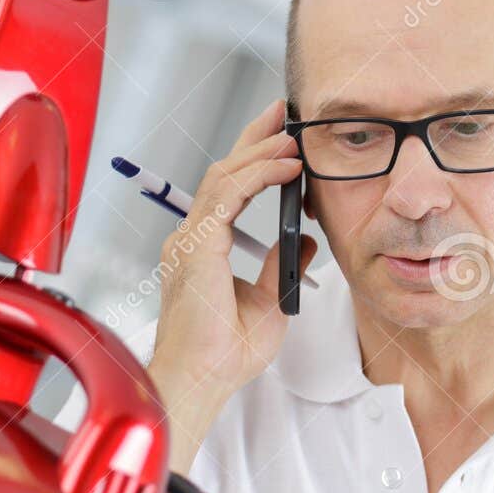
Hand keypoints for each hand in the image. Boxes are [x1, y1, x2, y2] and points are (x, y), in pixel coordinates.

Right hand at [148, 97, 317, 470]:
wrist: (202, 379)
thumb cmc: (225, 355)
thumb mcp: (270, 302)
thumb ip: (283, 266)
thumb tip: (304, 240)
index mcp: (202, 249)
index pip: (227, 189)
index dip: (252, 156)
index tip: (280, 134)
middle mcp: (190, 239)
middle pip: (223, 172)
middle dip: (254, 138)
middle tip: (284, 112)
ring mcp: (189, 241)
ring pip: (223, 176)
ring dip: (260, 152)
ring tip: (292, 137)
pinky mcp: (197, 247)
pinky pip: (228, 196)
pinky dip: (258, 176)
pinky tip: (286, 167)